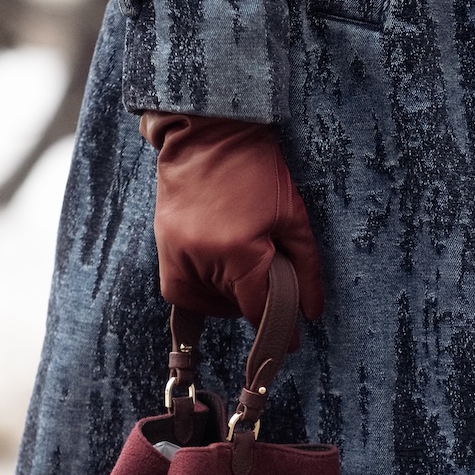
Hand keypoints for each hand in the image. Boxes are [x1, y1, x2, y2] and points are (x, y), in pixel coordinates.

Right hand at [139, 111, 324, 327]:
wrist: (209, 130)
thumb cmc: (257, 169)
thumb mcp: (293, 216)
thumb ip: (305, 269)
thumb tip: (311, 313)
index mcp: (238, 251)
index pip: (257, 309)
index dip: (277, 330)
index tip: (289, 343)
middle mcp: (202, 258)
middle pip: (233, 307)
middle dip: (254, 302)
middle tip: (269, 278)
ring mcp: (176, 252)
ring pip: (205, 303)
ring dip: (227, 297)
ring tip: (242, 267)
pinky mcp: (163, 244)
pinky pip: (179, 290)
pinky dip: (201, 290)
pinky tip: (219, 271)